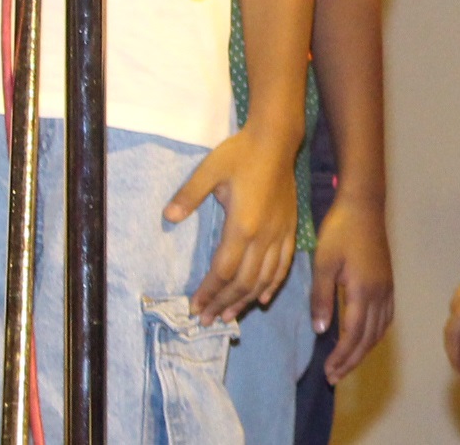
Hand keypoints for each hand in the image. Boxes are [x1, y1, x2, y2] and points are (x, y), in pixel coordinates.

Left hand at [168, 123, 298, 322]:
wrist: (277, 140)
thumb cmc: (240, 153)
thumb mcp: (209, 169)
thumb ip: (189, 195)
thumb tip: (168, 217)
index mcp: (242, 225)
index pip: (223, 271)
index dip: (209, 293)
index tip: (195, 307)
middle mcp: (263, 236)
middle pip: (243, 282)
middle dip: (224, 304)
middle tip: (208, 320)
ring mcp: (279, 234)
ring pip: (264, 279)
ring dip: (246, 301)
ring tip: (230, 316)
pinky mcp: (290, 229)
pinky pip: (284, 265)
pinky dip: (273, 285)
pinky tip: (263, 298)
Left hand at [311, 192, 394, 382]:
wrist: (364, 206)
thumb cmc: (340, 231)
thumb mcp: (323, 263)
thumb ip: (321, 298)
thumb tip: (320, 331)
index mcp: (363, 292)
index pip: (353, 335)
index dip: (342, 357)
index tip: (328, 371)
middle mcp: (380, 294)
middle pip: (368, 338)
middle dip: (351, 360)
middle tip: (335, 377)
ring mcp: (387, 288)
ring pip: (379, 331)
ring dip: (363, 350)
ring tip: (346, 363)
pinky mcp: (389, 281)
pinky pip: (385, 318)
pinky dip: (374, 335)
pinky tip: (364, 337)